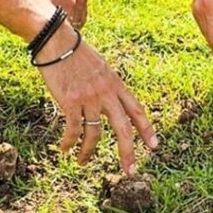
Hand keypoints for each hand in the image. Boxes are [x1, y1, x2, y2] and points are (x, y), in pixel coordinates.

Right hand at [35, 23, 157, 173]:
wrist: (58, 42)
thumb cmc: (76, 53)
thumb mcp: (101, 67)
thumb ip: (108, 85)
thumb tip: (111, 101)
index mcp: (116, 84)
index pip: (136, 110)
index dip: (146, 129)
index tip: (154, 146)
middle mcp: (106, 92)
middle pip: (123, 128)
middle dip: (128, 152)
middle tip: (130, 170)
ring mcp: (89, 98)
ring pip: (95, 134)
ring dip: (89, 152)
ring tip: (83, 162)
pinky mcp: (71, 102)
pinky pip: (74, 130)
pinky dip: (70, 143)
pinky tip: (65, 150)